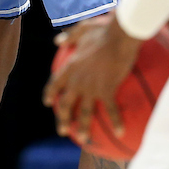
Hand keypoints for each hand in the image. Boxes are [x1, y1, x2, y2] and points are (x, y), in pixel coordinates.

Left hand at [42, 12, 141, 142]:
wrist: (119, 34)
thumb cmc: (102, 29)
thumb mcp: (82, 29)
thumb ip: (69, 37)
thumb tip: (57, 41)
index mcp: (70, 66)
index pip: (55, 84)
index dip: (50, 94)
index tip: (48, 104)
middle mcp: (78, 80)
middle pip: (67, 104)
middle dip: (63, 119)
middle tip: (63, 131)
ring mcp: (92, 87)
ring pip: (86, 112)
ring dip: (84, 127)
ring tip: (83, 139)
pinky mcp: (108, 90)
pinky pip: (111, 110)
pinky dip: (116, 122)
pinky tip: (120, 132)